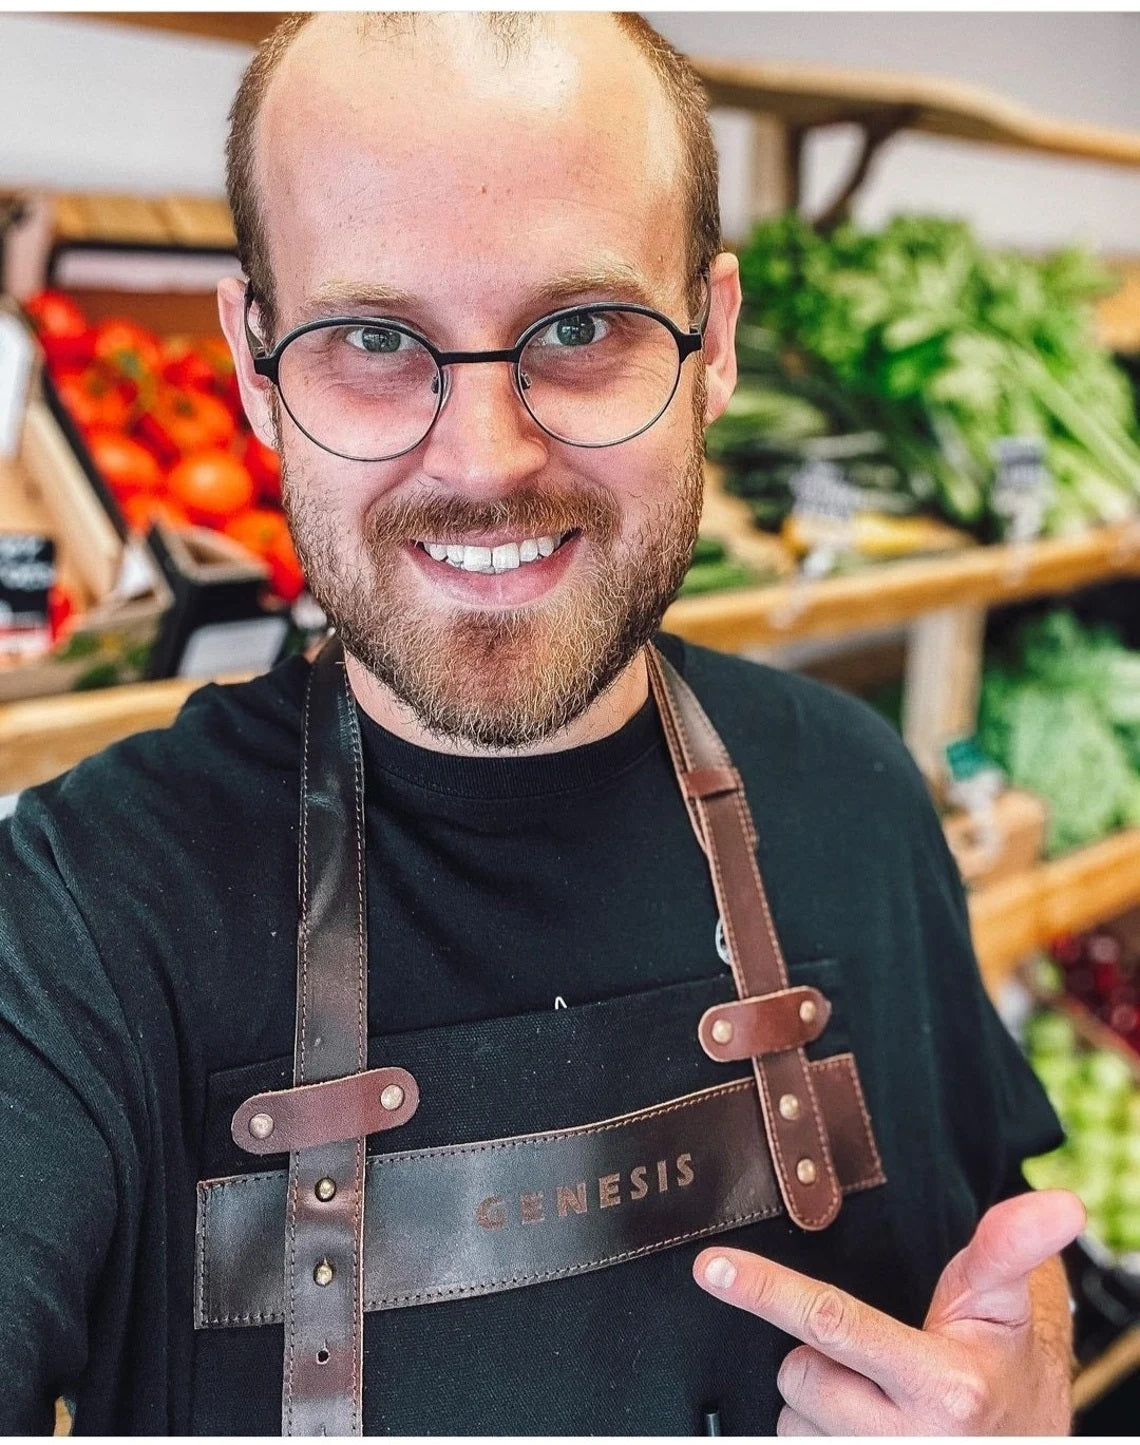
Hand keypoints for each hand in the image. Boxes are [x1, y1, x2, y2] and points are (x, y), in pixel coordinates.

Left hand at [693, 1189, 1084, 1434]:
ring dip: (816, 1404)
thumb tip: (1060, 1203)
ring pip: (791, 1422)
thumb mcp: (1001, 1302)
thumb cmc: (999, 1363)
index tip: (711, 1268)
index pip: (832, 1323)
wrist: (1019, 1443)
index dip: (765, 1290)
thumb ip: (1010, 1245)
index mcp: (943, 1385)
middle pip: (798, 1374)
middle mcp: (910, 1441)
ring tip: (871, 1398)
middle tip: (869, 1357)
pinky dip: (814, 1436)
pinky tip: (855, 1428)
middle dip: (815, 1356)